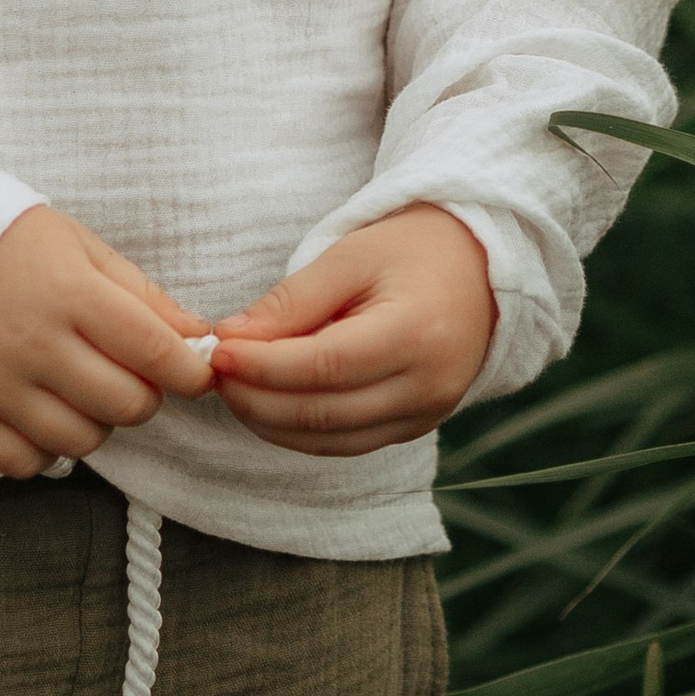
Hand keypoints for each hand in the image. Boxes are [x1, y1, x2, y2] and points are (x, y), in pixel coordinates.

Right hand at [0, 209, 215, 479]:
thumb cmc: (2, 240)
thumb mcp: (77, 245)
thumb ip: (140, 292)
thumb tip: (196, 336)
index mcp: (70, 292)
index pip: (155, 352)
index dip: (190, 372)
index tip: (195, 373)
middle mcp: (33, 343)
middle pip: (125, 405)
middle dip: (143, 396)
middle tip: (127, 374)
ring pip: (81, 441)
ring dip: (95, 423)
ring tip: (78, 390)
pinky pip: (24, 463)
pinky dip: (43, 449)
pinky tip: (39, 414)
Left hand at [209, 207, 496, 456]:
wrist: (477, 266)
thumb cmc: (411, 251)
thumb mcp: (350, 256)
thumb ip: (291, 301)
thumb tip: (233, 339)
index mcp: (415, 334)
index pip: (323, 366)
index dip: (263, 365)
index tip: (219, 350)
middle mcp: (427, 386)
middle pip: (322, 413)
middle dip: (257, 399)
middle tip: (216, 373)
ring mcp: (426, 414)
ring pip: (330, 441)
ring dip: (271, 422)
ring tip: (236, 387)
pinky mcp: (417, 427)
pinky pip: (348, 444)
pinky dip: (301, 432)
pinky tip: (270, 405)